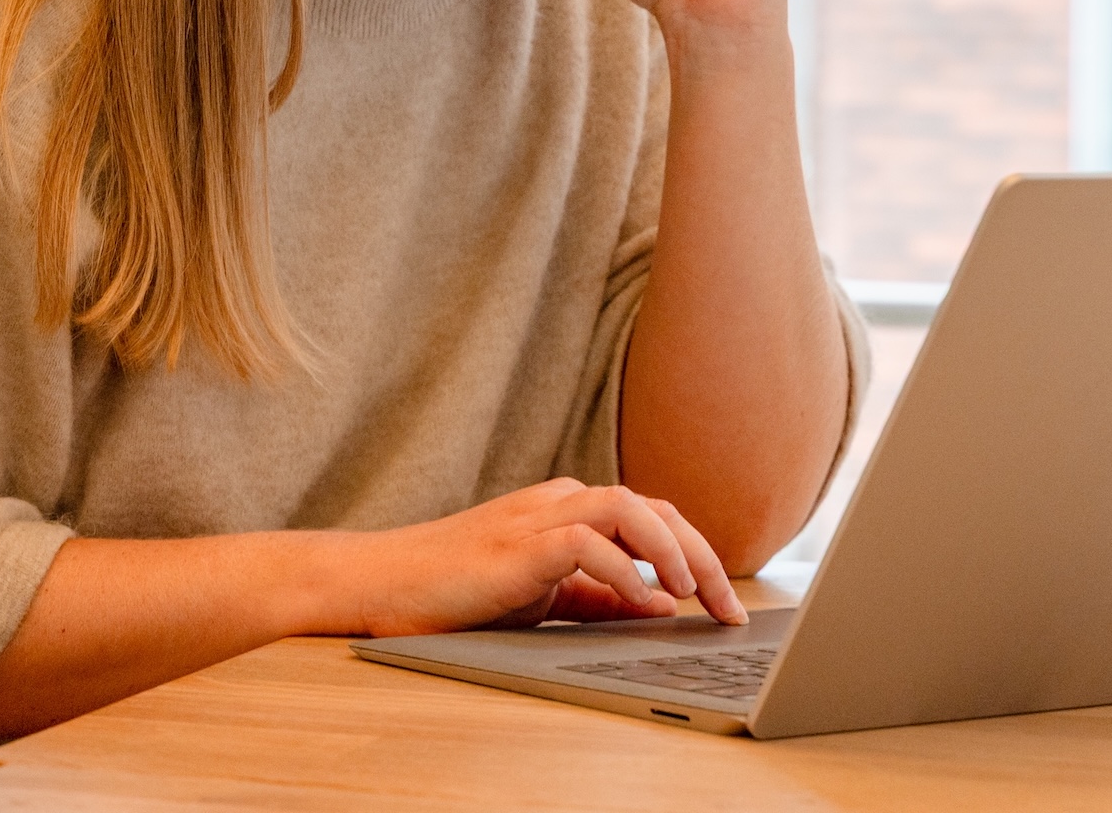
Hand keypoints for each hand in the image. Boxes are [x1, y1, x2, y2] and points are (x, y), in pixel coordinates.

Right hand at [345, 477, 745, 637]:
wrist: (381, 583)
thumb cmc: (456, 590)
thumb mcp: (543, 597)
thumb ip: (598, 598)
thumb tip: (661, 606)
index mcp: (567, 510)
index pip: (653, 519)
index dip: (697, 556)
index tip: (725, 606)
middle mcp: (558, 503)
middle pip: (654, 509)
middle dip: (701, 556)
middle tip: (730, 609)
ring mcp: (536, 519)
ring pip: (628, 509)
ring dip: (672, 552)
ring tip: (694, 596)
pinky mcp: (517, 545)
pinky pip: (586, 543)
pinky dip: (623, 572)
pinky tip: (643, 603)